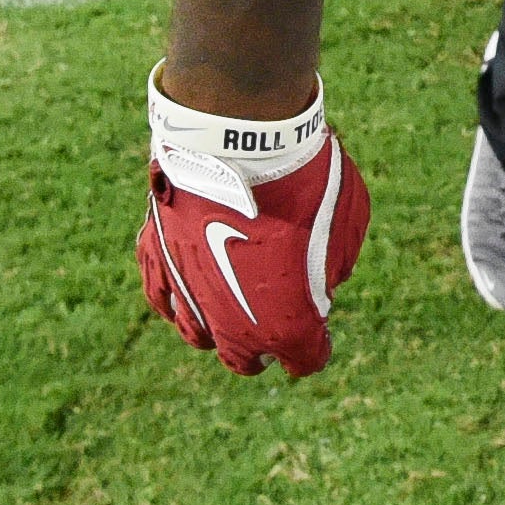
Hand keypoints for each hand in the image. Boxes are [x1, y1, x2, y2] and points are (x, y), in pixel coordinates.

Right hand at [135, 71, 370, 377]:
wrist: (238, 143)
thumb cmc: (304, 180)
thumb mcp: (346, 219)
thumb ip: (334, 263)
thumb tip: (320, 282)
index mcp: (286, 325)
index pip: (305, 360)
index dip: (316, 347)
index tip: (320, 328)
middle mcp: (231, 326)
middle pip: (244, 359)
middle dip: (262, 349)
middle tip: (274, 328)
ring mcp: (187, 298)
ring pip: (198, 334)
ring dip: (219, 327)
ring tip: (234, 311)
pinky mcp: (158, 263)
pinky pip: (164, 299)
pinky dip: (179, 299)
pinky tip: (193, 290)